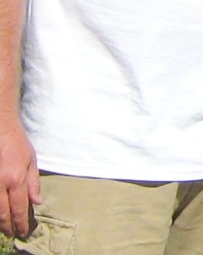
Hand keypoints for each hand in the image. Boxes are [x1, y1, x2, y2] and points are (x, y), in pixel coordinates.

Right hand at [0, 120, 39, 238]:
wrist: (0, 129)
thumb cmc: (17, 144)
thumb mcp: (32, 161)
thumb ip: (34, 183)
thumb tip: (37, 203)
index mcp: (16, 180)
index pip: (20, 208)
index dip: (21, 223)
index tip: (24, 232)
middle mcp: (1, 184)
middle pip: (4, 213)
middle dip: (8, 227)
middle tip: (13, 235)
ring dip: (0, 221)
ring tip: (5, 229)